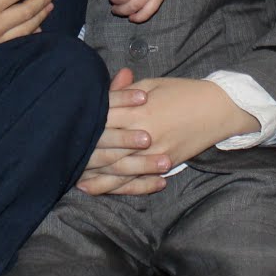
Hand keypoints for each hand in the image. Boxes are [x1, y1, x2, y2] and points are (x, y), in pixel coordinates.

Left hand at [77, 72, 258, 196]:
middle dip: (81, 154)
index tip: (63, 128)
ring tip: (72, 180)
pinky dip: (116, 187)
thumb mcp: (152, 85)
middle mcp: (144, 134)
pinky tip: (98, 190)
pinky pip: (136, 180)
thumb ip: (124, 92)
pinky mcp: (165, 164)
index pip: (102, 120)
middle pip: (105, 148)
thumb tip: (101, 92)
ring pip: (117, 169)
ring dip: (93, 176)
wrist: (219, 108)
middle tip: (57, 158)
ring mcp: (154, 153)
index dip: (82, 125)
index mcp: (138, 110)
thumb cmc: (183, 91)